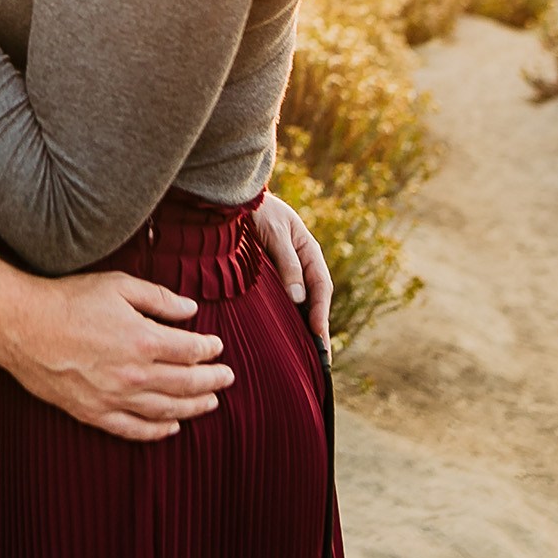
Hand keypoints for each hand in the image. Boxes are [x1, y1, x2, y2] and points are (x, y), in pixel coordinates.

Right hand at [0, 270, 235, 442]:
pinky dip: (157, 431)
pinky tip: (171, 427)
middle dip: (212, 381)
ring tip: (210, 403)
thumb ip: (159, 298)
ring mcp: (114, 397)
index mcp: (144, 339)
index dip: (209, 349)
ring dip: (193, 408)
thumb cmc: (68, 300)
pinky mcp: (93, 412)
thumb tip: (191, 310)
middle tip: (227, 379)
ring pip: (167, 410)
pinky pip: (134, 429)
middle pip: (186, 383)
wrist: (22, 326)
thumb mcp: (118, 285)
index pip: (191, 350)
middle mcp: (134, 374)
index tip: (217, 346)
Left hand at [252, 192, 331, 345]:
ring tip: (307, 357)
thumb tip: (299, 298)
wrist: (235, 197)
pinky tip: (284, 336)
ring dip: (303, 327)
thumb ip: (287, 263)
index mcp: (309, 251)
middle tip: (322, 360)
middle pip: (314, 301)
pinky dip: (286, 318)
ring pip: (300, 304)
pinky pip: (281, 300)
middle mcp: (301, 264)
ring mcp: (286, 271)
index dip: (321, 312)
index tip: (318, 334)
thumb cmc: (258, 211)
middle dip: (318, 330)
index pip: (322, 287)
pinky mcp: (270, 277)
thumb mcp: (274, 233)